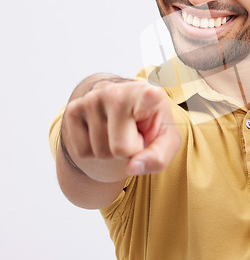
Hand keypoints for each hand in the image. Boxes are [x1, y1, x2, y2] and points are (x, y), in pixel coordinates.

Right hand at [61, 79, 180, 181]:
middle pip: (120, 148)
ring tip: (119, 132)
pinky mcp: (73, 109)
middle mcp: (118, 92)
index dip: (150, 98)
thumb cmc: (150, 125)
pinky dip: (94, 152)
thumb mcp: (166, 141)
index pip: (148, 97)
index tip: (153, 93)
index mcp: (148, 96)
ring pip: (100, 152)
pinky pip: (82, 151)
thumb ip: (158, 157)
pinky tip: (103, 133)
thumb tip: (132, 167)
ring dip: (111, 153)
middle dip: (128, 152)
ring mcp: (92, 99)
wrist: (125, 109)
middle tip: (134, 134)